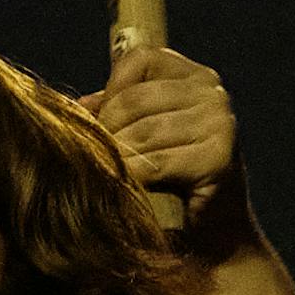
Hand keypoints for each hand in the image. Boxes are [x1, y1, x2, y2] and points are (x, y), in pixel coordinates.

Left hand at [86, 49, 294, 294]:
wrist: (210, 235)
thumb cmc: (168, 182)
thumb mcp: (140, 136)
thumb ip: (112, 111)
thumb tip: (73, 106)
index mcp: (196, 76)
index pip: (139, 59)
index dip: (111, 91)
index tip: (106, 123)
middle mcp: (213, 92)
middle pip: (133, 99)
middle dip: (108, 132)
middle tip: (100, 160)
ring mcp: (221, 121)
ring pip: (141, 132)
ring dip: (118, 158)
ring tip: (114, 176)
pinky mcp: (221, 155)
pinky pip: (156, 162)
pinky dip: (135, 178)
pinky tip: (131, 189)